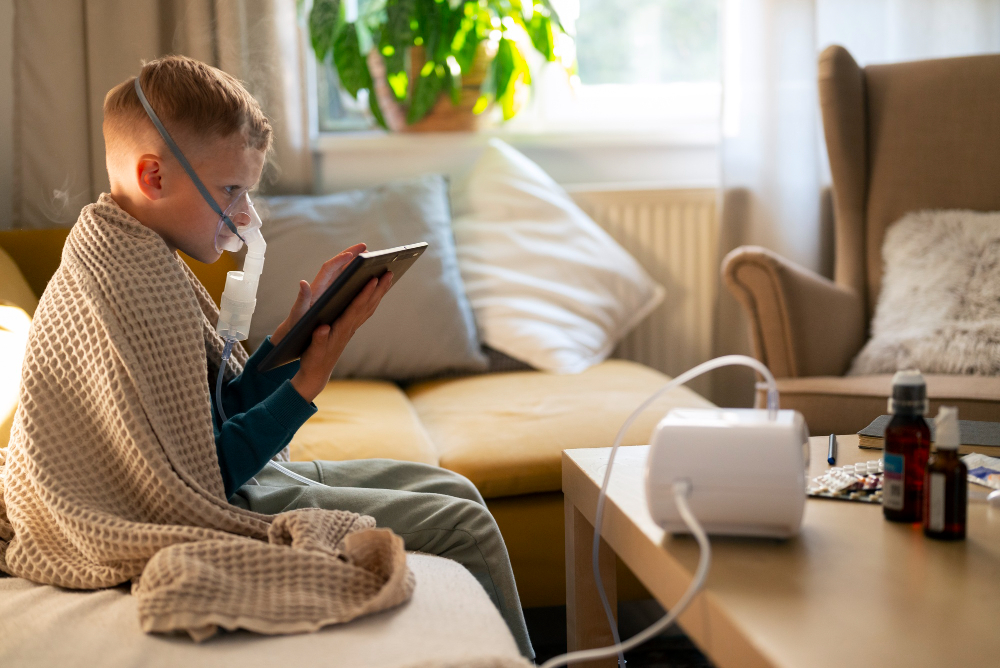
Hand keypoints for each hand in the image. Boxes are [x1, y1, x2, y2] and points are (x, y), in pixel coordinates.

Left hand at [271, 243, 366, 345]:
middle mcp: (323, 283)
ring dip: (354, 261)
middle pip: (338, 264)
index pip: (328, 268)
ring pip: (343, 270)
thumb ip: (302, 298)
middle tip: (365, 247)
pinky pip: (345, 279)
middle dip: (351, 253)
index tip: (351, 254)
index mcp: (317, 287)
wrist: (295, 328)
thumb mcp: (298, 312)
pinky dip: (355, 273)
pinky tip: (366, 273)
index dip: (339, 260)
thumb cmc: (297, 321)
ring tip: (368, 256)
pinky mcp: (333, 291)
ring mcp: (329, 286)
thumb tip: (303, 283)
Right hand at [290, 270, 392, 402]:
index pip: (356, 308)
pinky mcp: (350, 329)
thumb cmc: (313, 360)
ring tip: (389, 276)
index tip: (373, 280)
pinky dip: (373, 299)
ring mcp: (352, 328)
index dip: (365, 294)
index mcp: (341, 329)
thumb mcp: (313, 351)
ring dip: (380, 292)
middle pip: (368, 305)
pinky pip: (366, 311)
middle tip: (389, 272)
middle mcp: (350, 327)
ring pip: (370, 307)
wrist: (318, 373)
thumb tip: (323, 328)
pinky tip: (377, 291)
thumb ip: (318, 340)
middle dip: (379, 288)